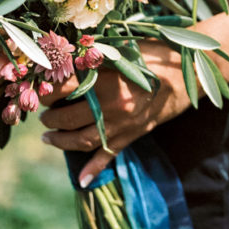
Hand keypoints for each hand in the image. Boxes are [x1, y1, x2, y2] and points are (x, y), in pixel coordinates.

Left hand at [39, 41, 190, 186]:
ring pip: (80, 140)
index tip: (40, 87)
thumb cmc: (155, 53)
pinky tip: (82, 181)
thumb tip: (65, 58)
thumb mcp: (122, 48)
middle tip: (43, 113)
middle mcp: (109, 105)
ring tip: (48, 137)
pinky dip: (94, 170)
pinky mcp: (133, 134)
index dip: (46, 90)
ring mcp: (121, 123)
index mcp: (104, 79)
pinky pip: (109, 156)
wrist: (189, 72)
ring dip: (59, 141)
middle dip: (49, 117)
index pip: (62, 89)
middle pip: (66, 118)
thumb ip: (94, 56)